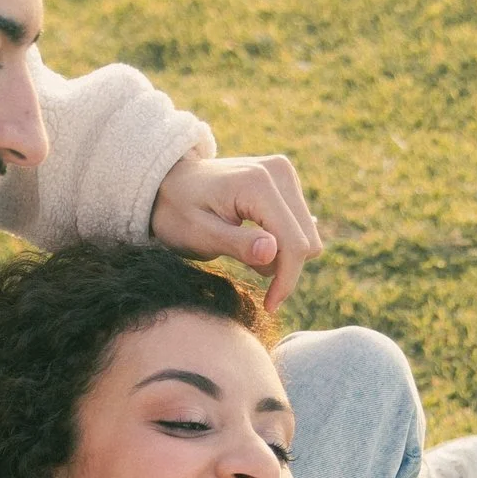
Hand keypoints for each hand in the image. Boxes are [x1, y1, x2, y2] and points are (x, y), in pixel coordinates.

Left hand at [151, 151, 321, 308]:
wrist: (169, 182)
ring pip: (307, 235)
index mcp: (257, 183)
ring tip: (244, 252)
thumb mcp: (198, 235)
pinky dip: (282, 243)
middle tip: (247, 272)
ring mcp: (284, 173)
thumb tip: (272, 252)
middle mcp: (278, 171)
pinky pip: (300, 225)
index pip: (294, 243)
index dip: (286, 280)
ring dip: (282, 256)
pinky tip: (253, 242)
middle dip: (283, 267)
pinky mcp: (286, 180)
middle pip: (307, 241)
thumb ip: (236, 244)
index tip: (270, 306)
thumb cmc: (177, 211)